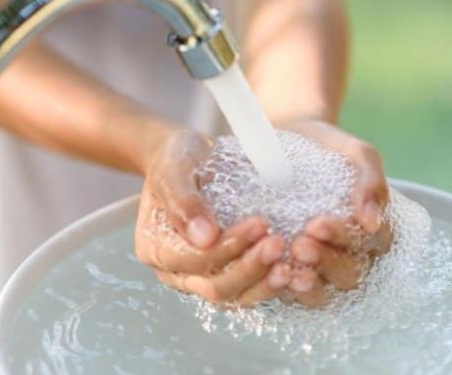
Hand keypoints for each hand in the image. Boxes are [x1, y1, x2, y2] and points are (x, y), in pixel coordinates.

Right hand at [134, 128, 290, 305]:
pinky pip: (251, 288)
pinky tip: (296, 270)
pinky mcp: (229, 273)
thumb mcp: (173, 169)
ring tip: (292, 265)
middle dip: (250, 268)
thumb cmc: (176, 159)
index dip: (227, 248)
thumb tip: (204, 237)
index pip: (194, 261)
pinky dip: (272, 283)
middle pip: (216, 287)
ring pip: (237, 295)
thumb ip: (183, 201)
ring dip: (265, 283)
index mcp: (156, 249)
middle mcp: (178, 271)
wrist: (190, 157)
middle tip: (278, 243)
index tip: (259, 224)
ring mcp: (204, 276)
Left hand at [280, 119, 393, 306]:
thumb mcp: (354, 153)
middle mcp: (350, 254)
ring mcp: (320, 267)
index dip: (345, 239)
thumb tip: (372, 221)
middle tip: (300, 243)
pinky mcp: (291, 273)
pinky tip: (272, 277)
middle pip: (349, 274)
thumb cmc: (325, 147)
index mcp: (371, 230)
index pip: (370, 246)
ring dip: (308, 284)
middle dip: (325, 262)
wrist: (285, 139)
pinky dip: (284, 290)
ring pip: (324, 293)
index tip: (318, 223)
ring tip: (286, 267)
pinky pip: (292, 294)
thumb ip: (371, 180)